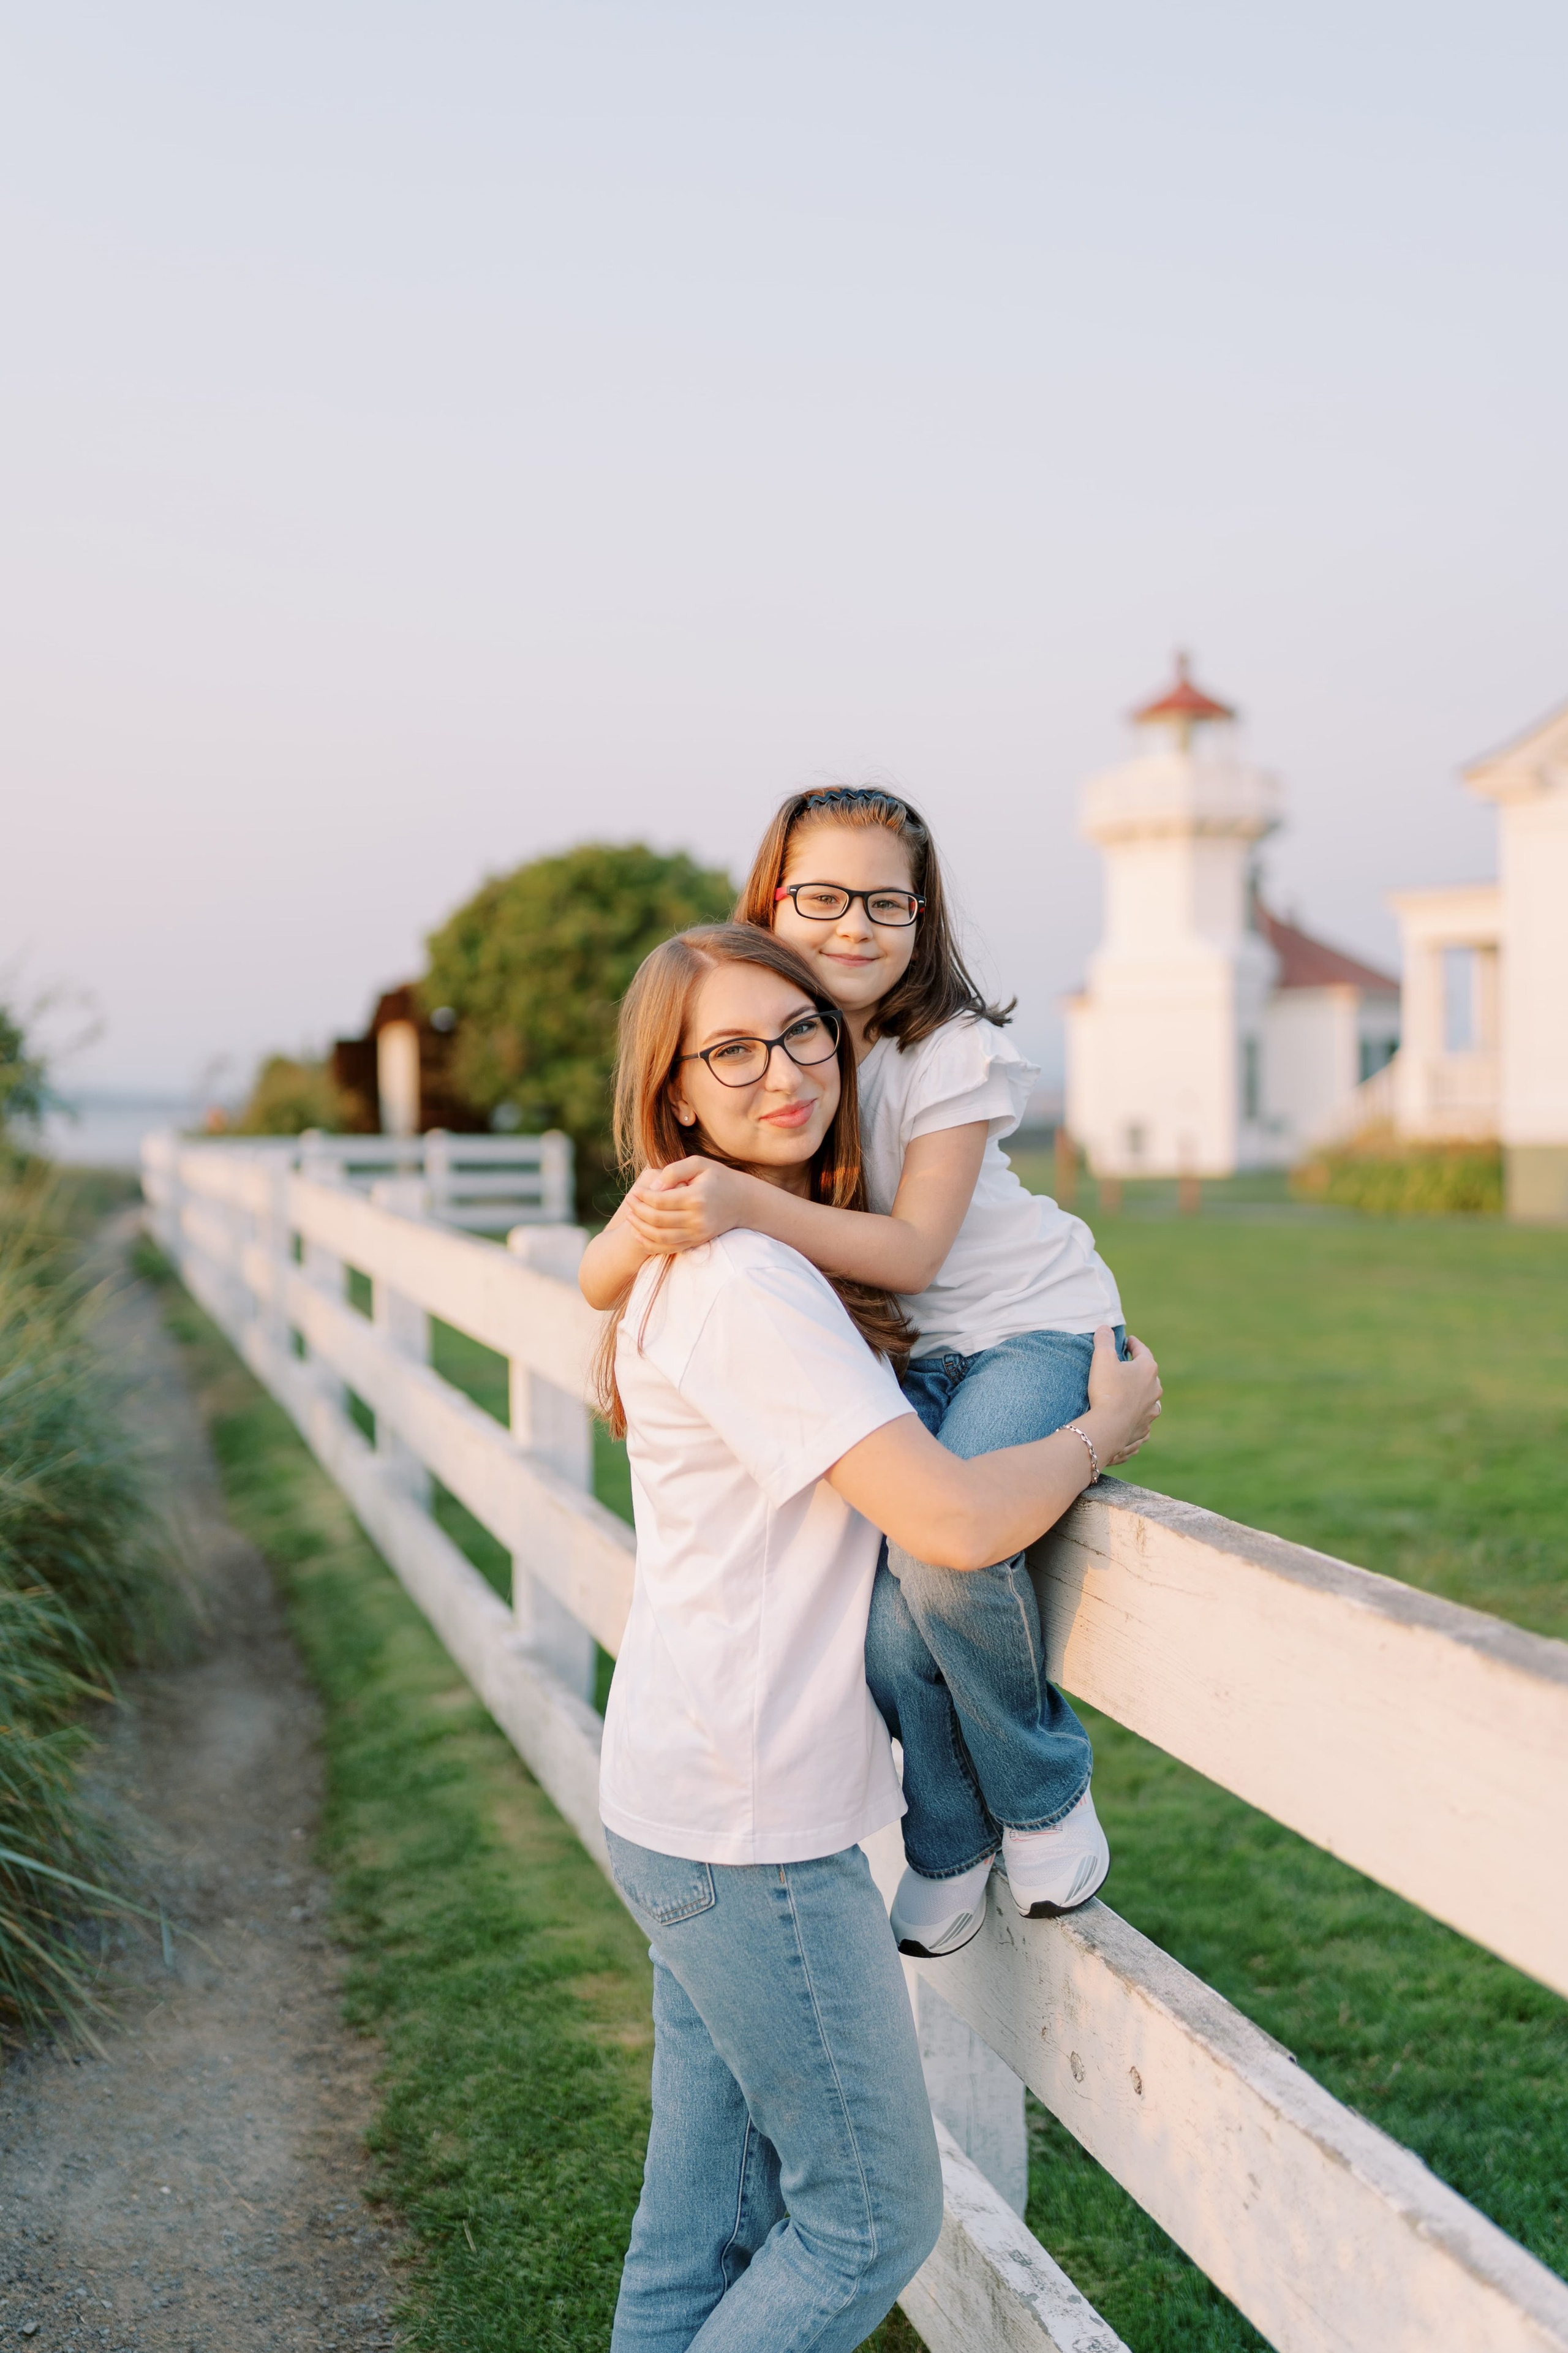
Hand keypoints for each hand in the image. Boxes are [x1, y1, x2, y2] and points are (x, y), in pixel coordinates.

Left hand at [622, 1158, 756, 1254]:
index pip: (660, 1201)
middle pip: (657, 1219)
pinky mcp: (697, 1242)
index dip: (642, 1197)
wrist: (744, 1202)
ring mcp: (697, 1234)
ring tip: (630, 1216)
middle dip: (637, 1211)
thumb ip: (674, 1170)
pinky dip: (650, 1244)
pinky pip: (668, 1248)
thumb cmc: (718, 1178)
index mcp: (697, 1197)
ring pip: (660, 1237)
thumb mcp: (699, 1164)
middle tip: (628, 1201)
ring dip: (640, 1228)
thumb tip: (653, 1186)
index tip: (634, 1191)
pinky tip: (638, 1234)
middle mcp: (697, 1219)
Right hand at [1086, 1326, 1161, 1464]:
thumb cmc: (1107, 1390)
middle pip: (1149, 1375)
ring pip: (1151, 1399)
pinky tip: (1134, 1419)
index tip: (1129, 1341)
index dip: (1134, 1344)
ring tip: (1134, 1394)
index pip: (1143, 1351)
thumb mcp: (1102, 1358)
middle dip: (1140, 1370)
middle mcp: (1155, 1389)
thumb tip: (1105, 1328)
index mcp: (1148, 1369)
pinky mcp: (1144, 1428)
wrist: (1109, 1427)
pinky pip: (1144, 1420)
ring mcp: (1151, 1411)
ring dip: (1143, 1395)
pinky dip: (1139, 1417)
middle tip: (1128, 1367)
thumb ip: (1104, 1340)